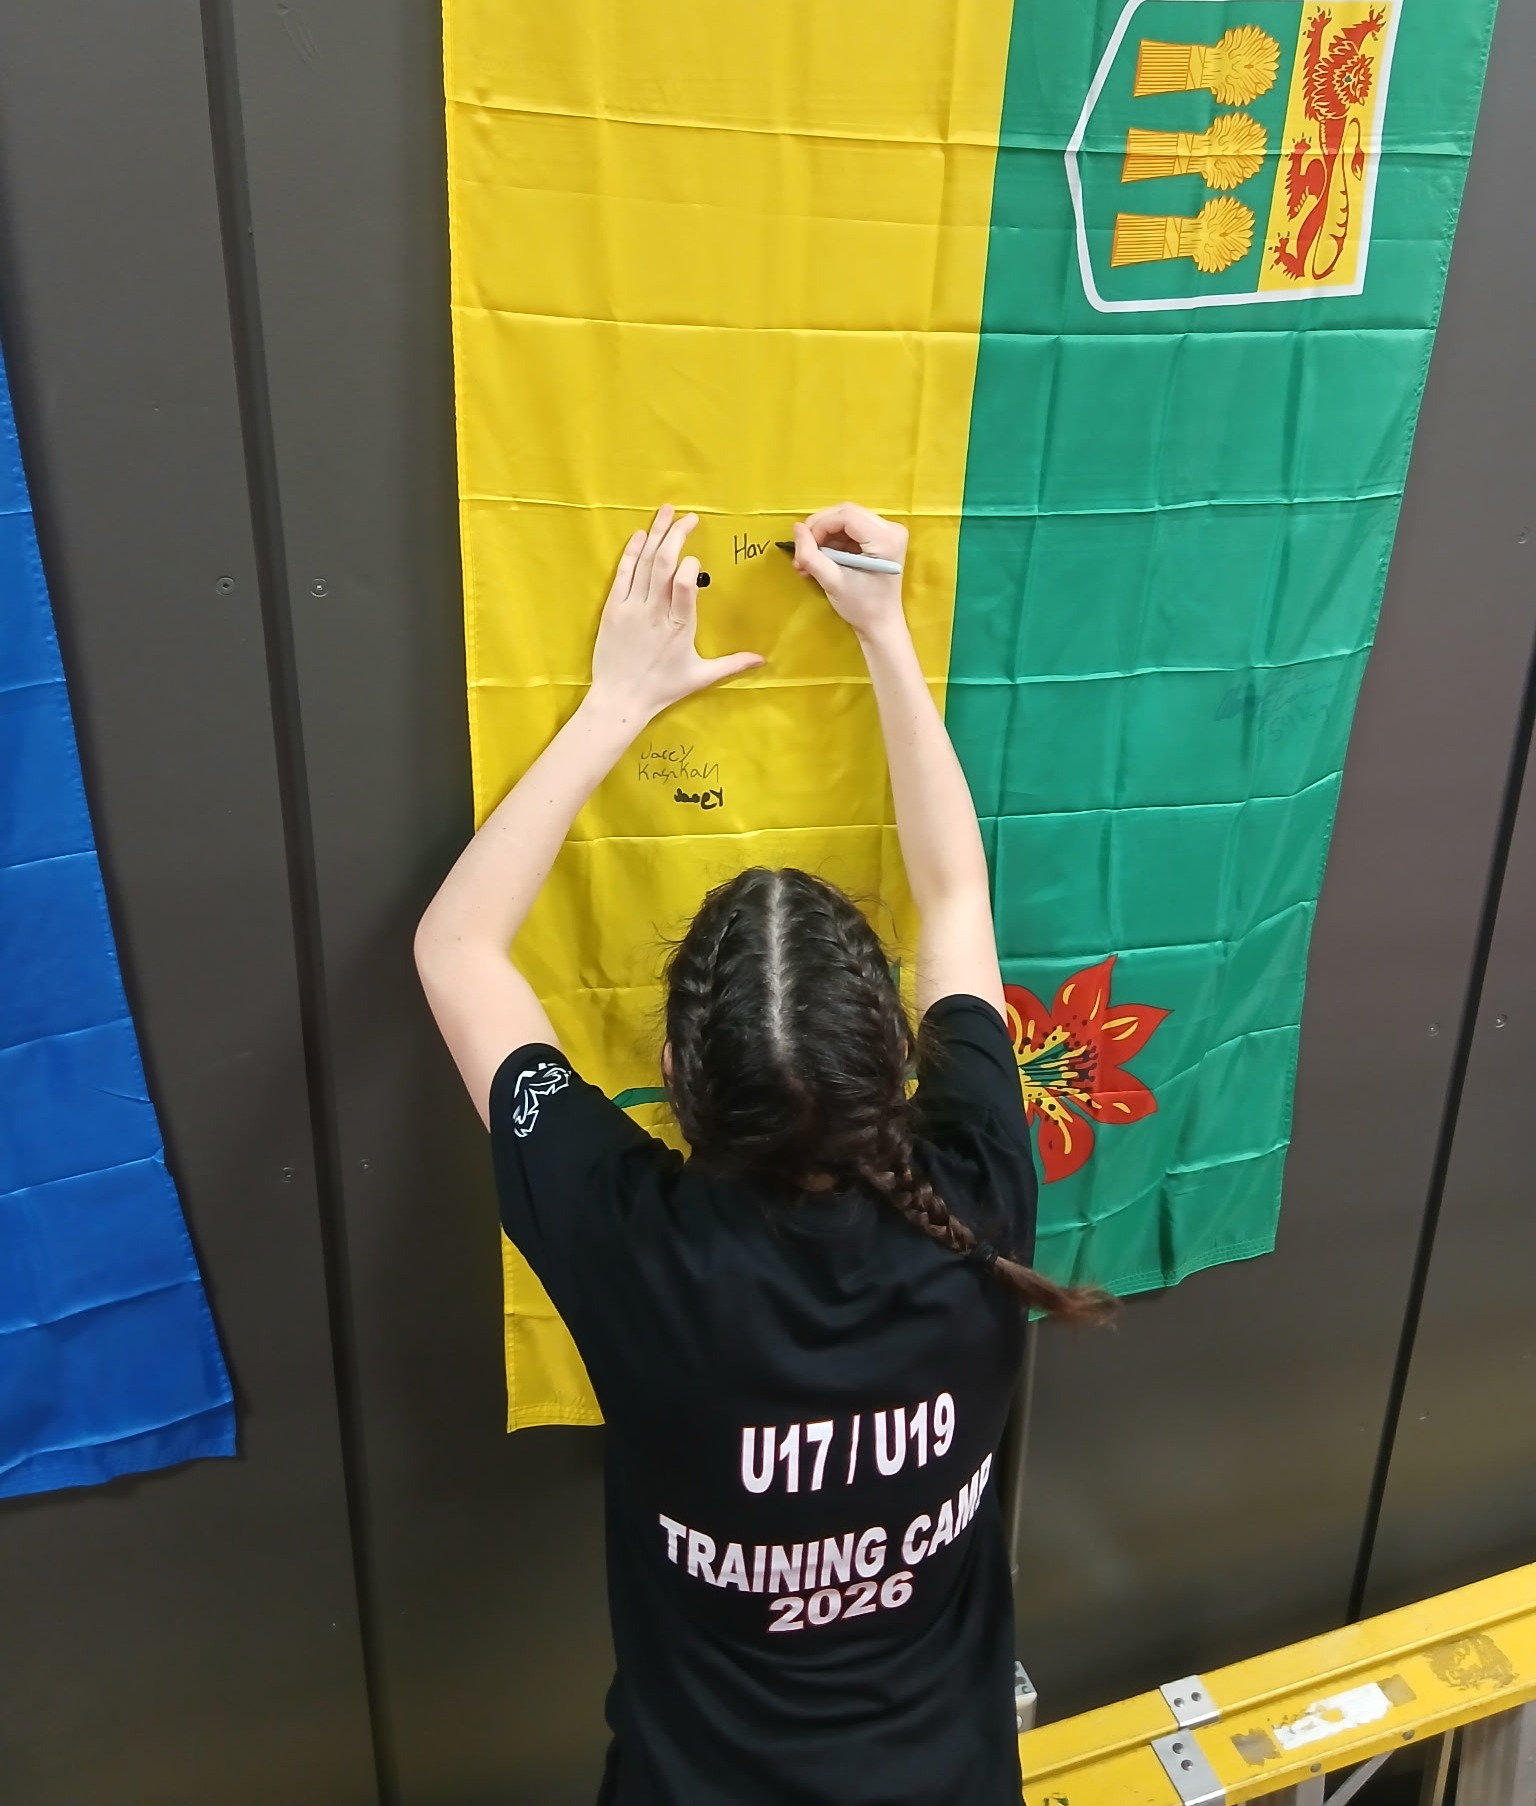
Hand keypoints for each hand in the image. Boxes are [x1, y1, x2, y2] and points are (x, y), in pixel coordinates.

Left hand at [589, 506, 763, 723]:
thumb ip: (732, 664)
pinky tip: (642, 535)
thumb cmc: (662, 689)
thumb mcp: (700, 677)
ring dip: (656, 534)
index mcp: (679, 627)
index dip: (688, 565)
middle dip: (676, 535)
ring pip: (644, 563)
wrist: (619, 699)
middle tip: (689, 518)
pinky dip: (632, 552)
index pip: (683, 584)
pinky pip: (623, 574)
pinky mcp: (613, 608)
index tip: (695, 557)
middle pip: (663, 564)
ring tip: (666, 512)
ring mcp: (631, 608)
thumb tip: (763, 660)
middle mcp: (654, 613)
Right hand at [791, 503, 909, 641]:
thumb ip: (811, 554)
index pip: (846, 515)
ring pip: (845, 520)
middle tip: (803, 554)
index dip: (819, 526)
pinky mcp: (882, 537)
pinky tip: (821, 560)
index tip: (805, 547)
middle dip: (819, 530)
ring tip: (808, 562)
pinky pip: (851, 529)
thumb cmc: (861, 607)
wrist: (880, 624)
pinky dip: (833, 542)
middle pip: (846, 513)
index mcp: (886, 539)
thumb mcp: (831, 581)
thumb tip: (795, 528)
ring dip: (824, 538)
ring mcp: (888, 532)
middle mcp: (891, 529)